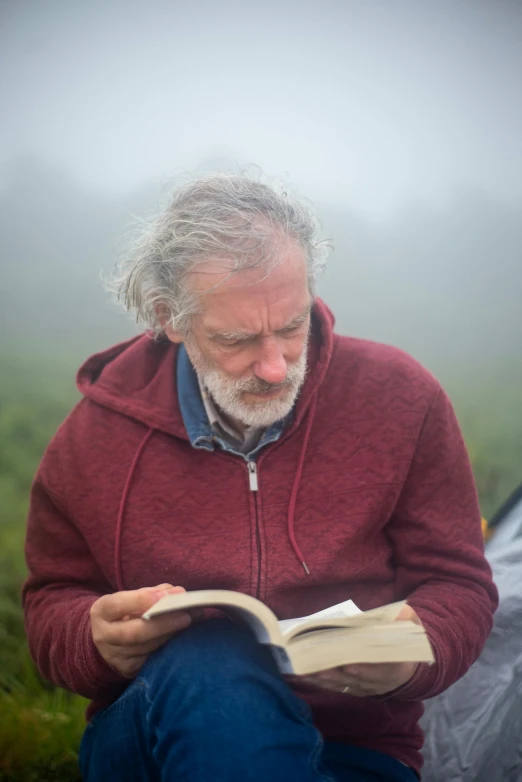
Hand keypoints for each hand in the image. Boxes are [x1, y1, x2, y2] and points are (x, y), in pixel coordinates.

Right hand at [90, 584, 194, 677]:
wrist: (108, 637)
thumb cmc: (125, 611)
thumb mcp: (129, 597)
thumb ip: (151, 593)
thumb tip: (177, 593)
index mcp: (101, 611)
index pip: (118, 605)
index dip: (143, 600)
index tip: (167, 595)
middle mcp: (103, 636)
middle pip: (134, 633)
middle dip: (163, 624)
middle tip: (187, 615)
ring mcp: (115, 656)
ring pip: (146, 648)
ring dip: (170, 635)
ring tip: (191, 621)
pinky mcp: (128, 669)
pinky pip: (152, 659)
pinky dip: (168, 647)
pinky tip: (182, 637)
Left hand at [290, 603, 421, 696]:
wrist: (407, 664)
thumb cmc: (405, 640)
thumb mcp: (410, 627)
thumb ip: (405, 620)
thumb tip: (400, 612)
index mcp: (397, 668)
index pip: (381, 672)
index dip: (365, 670)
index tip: (349, 666)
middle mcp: (380, 683)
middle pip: (356, 680)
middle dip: (335, 674)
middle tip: (316, 668)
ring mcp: (365, 688)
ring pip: (342, 685)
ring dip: (323, 679)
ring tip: (303, 671)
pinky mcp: (353, 688)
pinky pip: (335, 687)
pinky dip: (320, 682)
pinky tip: (303, 676)